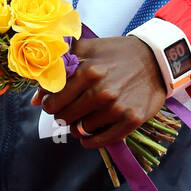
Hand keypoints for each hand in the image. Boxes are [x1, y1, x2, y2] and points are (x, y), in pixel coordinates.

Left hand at [34, 36, 165, 147]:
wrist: (156, 59)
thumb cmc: (118, 53)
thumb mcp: (88, 49)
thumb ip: (59, 67)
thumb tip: (34, 98)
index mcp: (88, 71)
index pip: (53, 99)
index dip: (49, 103)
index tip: (52, 103)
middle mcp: (101, 91)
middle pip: (65, 117)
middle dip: (62, 116)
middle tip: (67, 112)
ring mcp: (117, 108)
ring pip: (82, 129)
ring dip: (78, 127)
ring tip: (83, 118)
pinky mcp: (131, 120)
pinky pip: (102, 140)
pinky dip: (91, 141)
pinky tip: (88, 136)